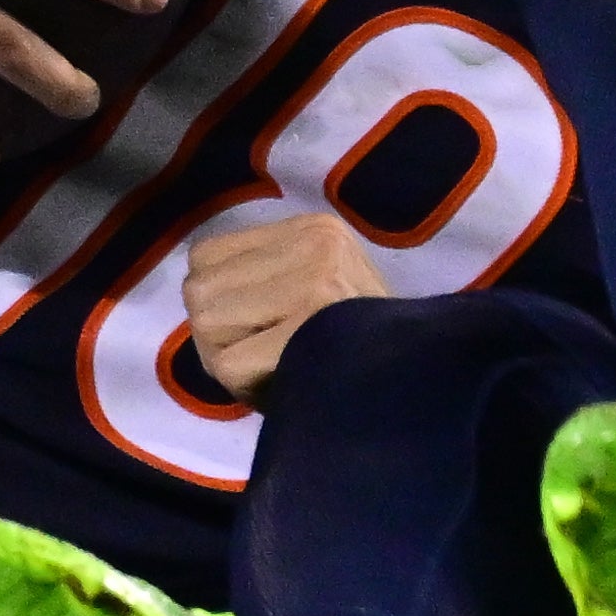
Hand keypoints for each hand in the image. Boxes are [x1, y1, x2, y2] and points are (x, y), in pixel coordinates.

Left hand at [181, 210, 387, 403]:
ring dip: (226, 359)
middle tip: (260, 359)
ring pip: (207, 323)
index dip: (217, 302)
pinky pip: (227, 362)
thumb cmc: (355, 350)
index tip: (255, 332)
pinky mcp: (311, 324)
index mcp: (313, 228)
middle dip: (217, 335)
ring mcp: (315, 280)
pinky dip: (242, 387)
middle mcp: (315, 241)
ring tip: (273, 370)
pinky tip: (280, 387)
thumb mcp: (314, 292)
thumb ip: (261, 280)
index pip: (205, 255)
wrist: (417, 386)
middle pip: (199, 288)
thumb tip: (198, 293)